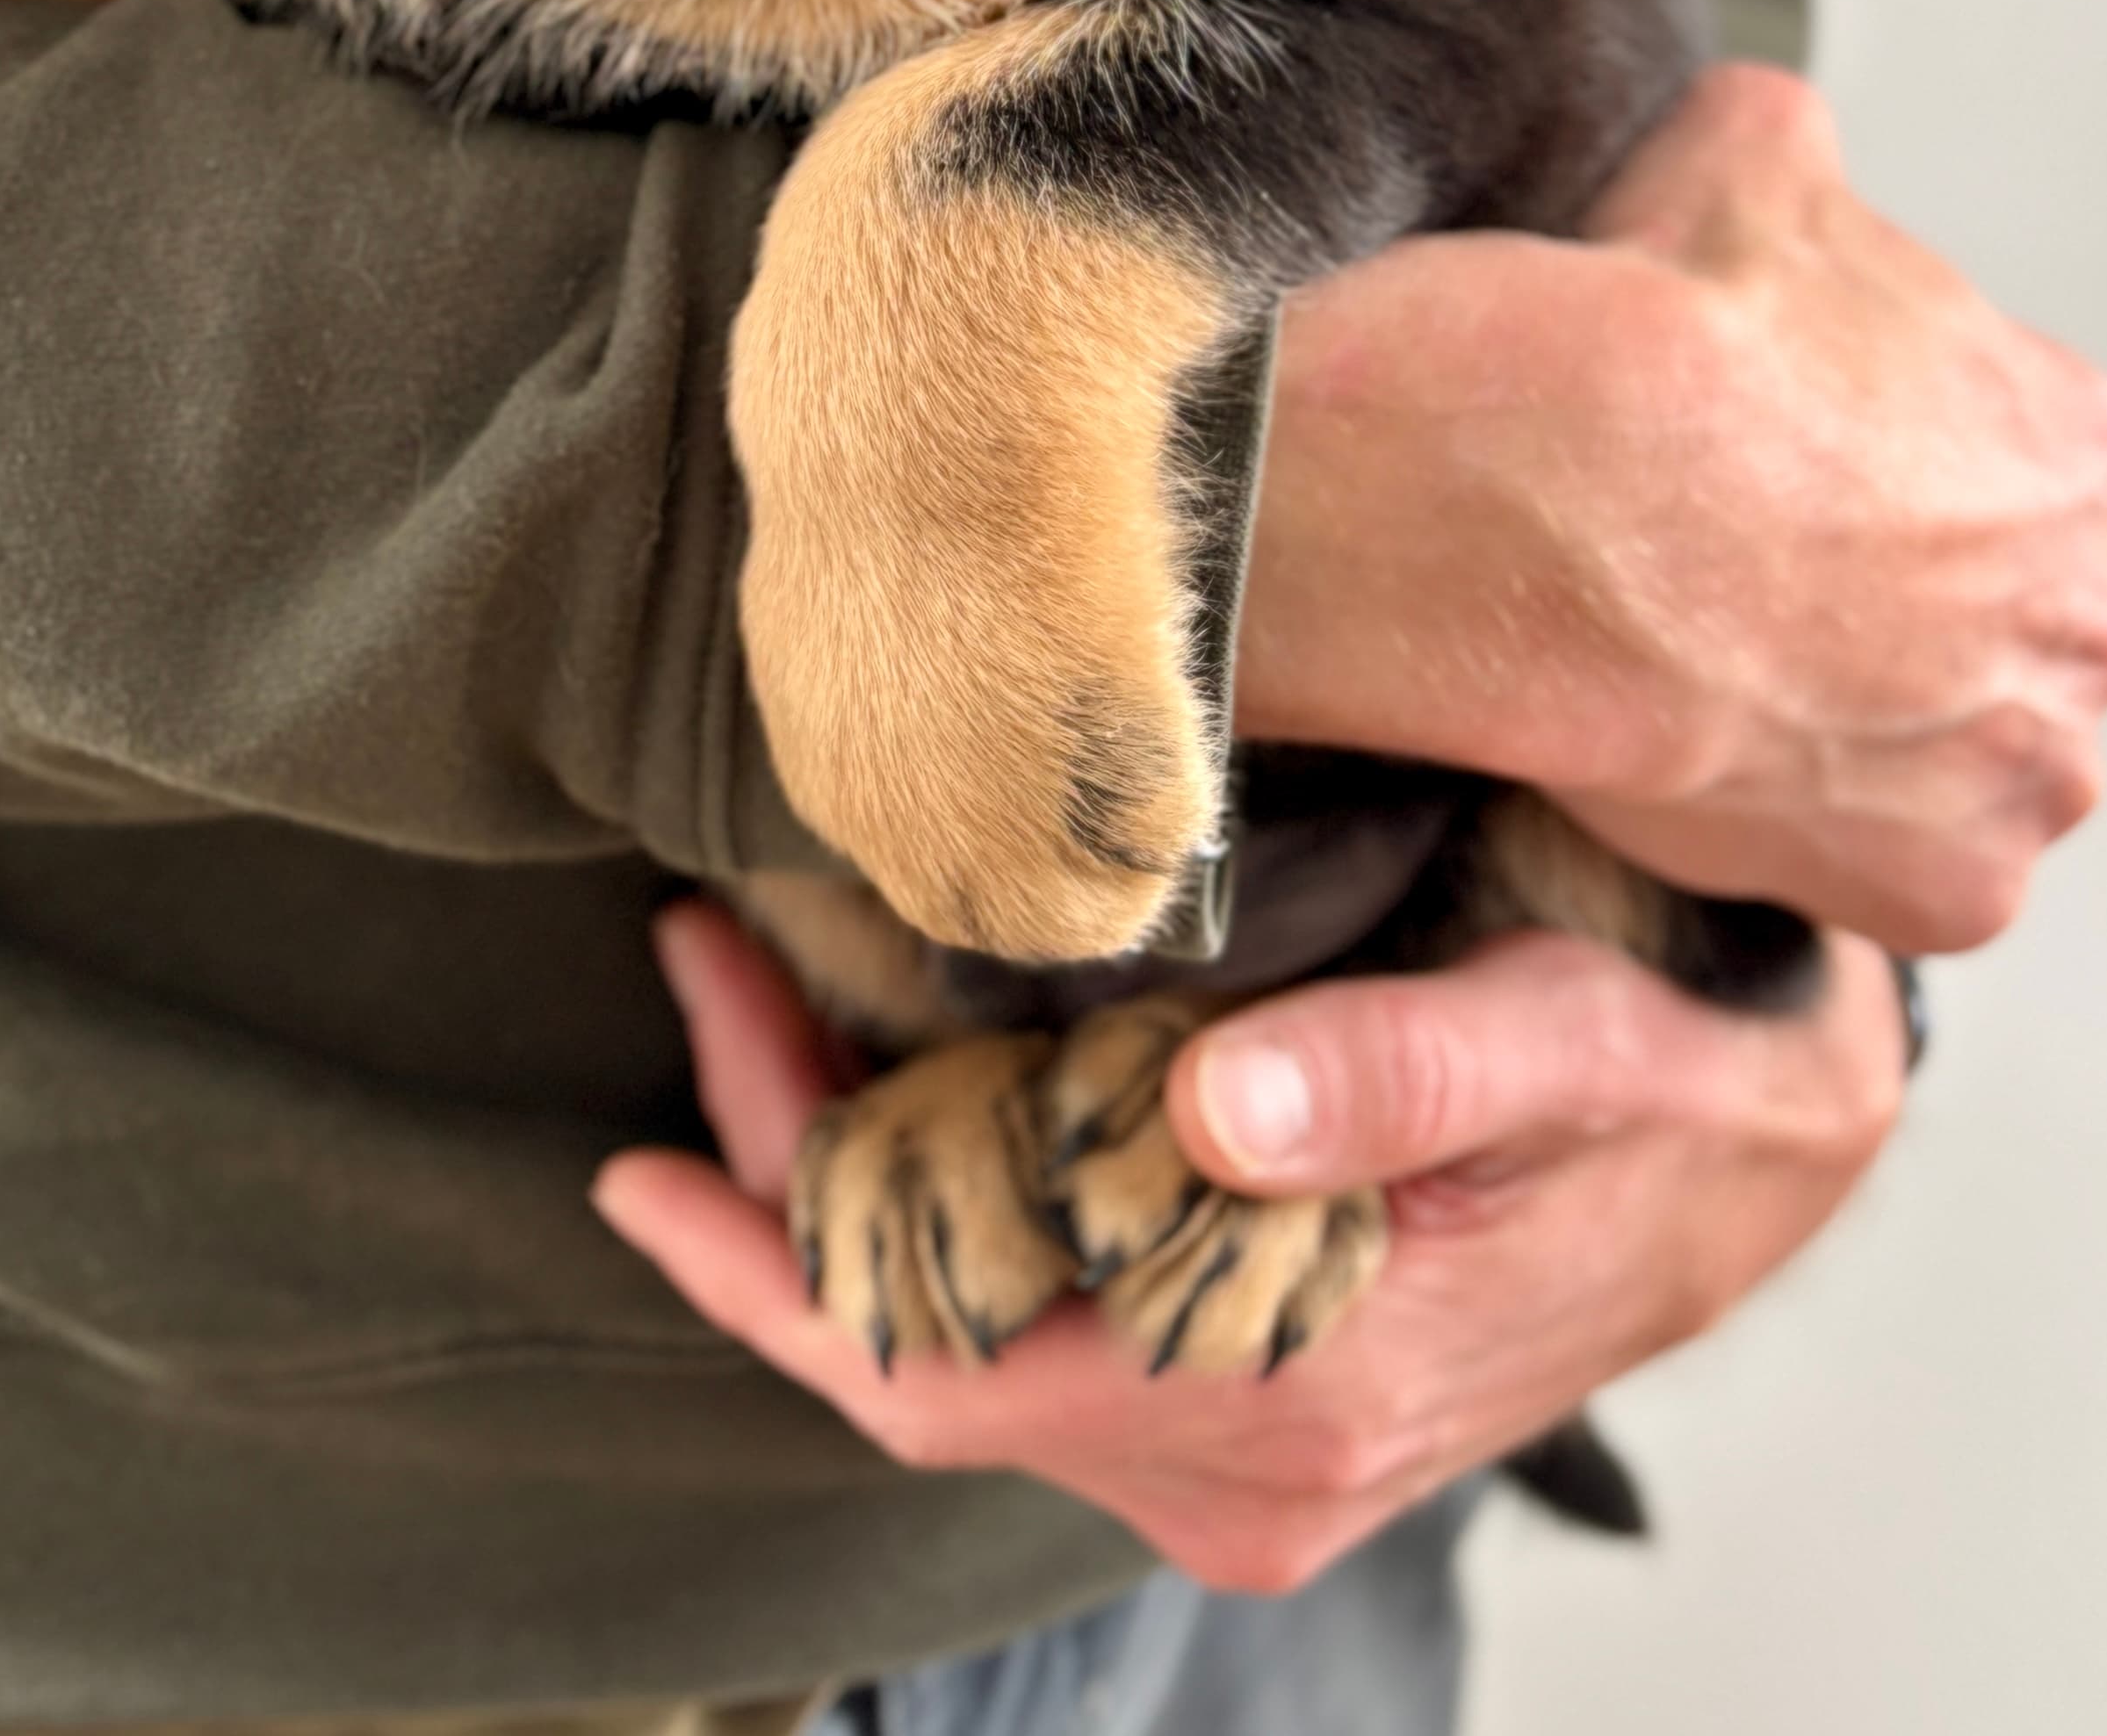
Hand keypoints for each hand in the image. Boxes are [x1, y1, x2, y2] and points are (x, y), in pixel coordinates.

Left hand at [596, 898, 1907, 1593]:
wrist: (1769, 1137)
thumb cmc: (1674, 1083)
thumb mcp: (1572, 1043)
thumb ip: (1403, 1072)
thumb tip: (1209, 1106)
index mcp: (1291, 1396)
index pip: (947, 1373)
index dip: (780, 1263)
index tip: (646, 1137)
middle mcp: (1243, 1460)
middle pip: (928, 1352)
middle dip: (790, 1168)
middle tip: (704, 954)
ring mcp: (1240, 1442)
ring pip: (968, 1336)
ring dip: (858, 1168)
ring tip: (764, 976)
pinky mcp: (1246, 1387)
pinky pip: (1034, 1321)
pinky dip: (944, 1198)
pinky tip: (895, 1065)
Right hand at [1241, 65, 2106, 949]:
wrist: (1530, 502)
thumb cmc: (1641, 335)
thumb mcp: (1742, 151)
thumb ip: (1805, 157)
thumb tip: (1782, 143)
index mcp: (2077, 444)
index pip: (2040, 466)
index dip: (1916, 466)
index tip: (1825, 478)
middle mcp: (2097, 617)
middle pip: (2036, 621)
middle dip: (1927, 603)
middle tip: (1787, 576)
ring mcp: (2034, 766)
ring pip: (1982, 748)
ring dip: (1890, 720)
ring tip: (1748, 663)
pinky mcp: (1949, 891)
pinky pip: (1905, 866)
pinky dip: (1822, 821)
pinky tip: (1726, 742)